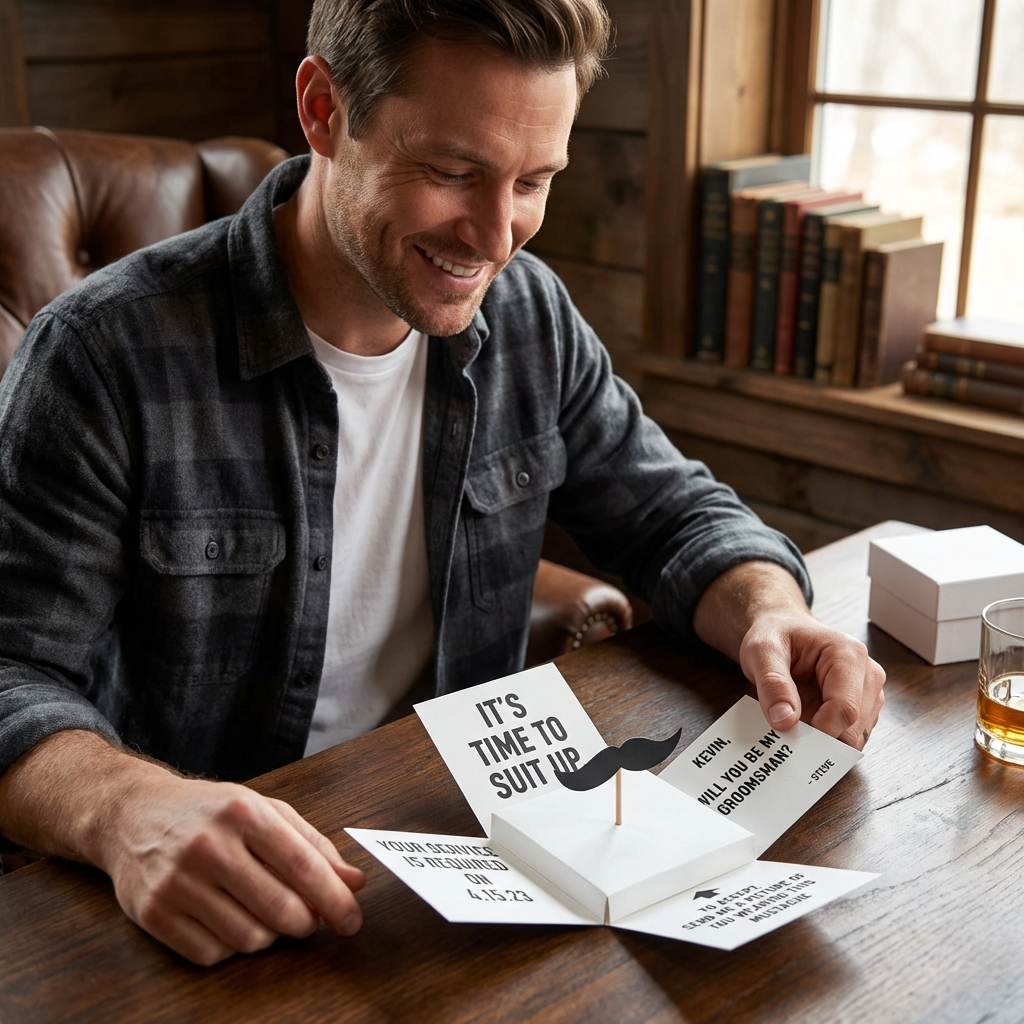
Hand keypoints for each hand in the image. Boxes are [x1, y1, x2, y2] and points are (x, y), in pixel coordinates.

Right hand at [0, 731, 365, 965]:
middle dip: (306, 922)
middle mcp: (209, 845)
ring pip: (250, 938)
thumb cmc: (209, 812)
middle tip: (308, 919)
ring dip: (269, 935)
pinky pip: (213, 954)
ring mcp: (177, 881)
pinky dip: (231, 945)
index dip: (334, 899)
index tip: (352, 920)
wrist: (133, 813)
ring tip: (263, 911)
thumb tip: (354, 882)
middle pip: (280, 909)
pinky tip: (228, 919)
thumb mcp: (264, 810)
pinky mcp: (153, 913)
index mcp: (243, 812)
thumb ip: (312, 845)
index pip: (302, 865)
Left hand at [693, 560, 884, 748]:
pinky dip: (825, 737)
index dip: (819, 730)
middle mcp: (867, 674)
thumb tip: (784, 720)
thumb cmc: (777, 635)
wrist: (783, 629)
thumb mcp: (762, 651)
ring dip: (823, 739)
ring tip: (794, 719)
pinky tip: (804, 721)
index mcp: (848, 654)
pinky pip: (847, 736)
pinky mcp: (862, 708)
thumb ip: (772, 684)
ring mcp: (867, 693)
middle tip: (788, 729)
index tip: (790, 732)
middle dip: (820, 738)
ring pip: (853, 737)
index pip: (845, 709)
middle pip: (854, 728)